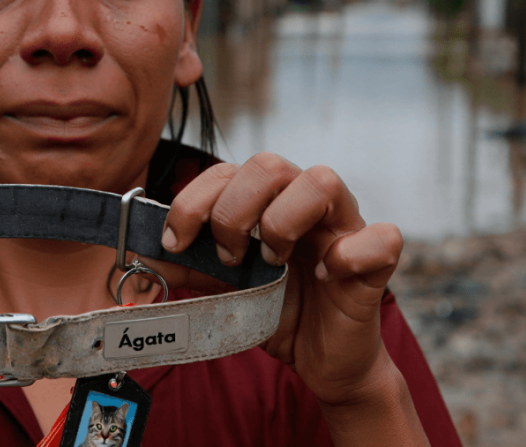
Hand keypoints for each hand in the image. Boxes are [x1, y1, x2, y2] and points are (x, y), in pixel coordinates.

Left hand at [143, 153, 403, 406]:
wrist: (323, 362)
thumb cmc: (278, 312)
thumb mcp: (224, 290)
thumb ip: (191, 267)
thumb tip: (142, 255)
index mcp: (267, 200)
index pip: (226, 170)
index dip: (192, 201)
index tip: (175, 243)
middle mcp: (306, 202)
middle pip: (270, 163)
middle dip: (234, 210)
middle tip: (229, 257)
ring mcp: (344, 226)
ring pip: (324, 179)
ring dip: (284, 220)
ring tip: (272, 262)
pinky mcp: (375, 261)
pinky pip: (383, 235)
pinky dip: (347, 255)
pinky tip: (323, 276)